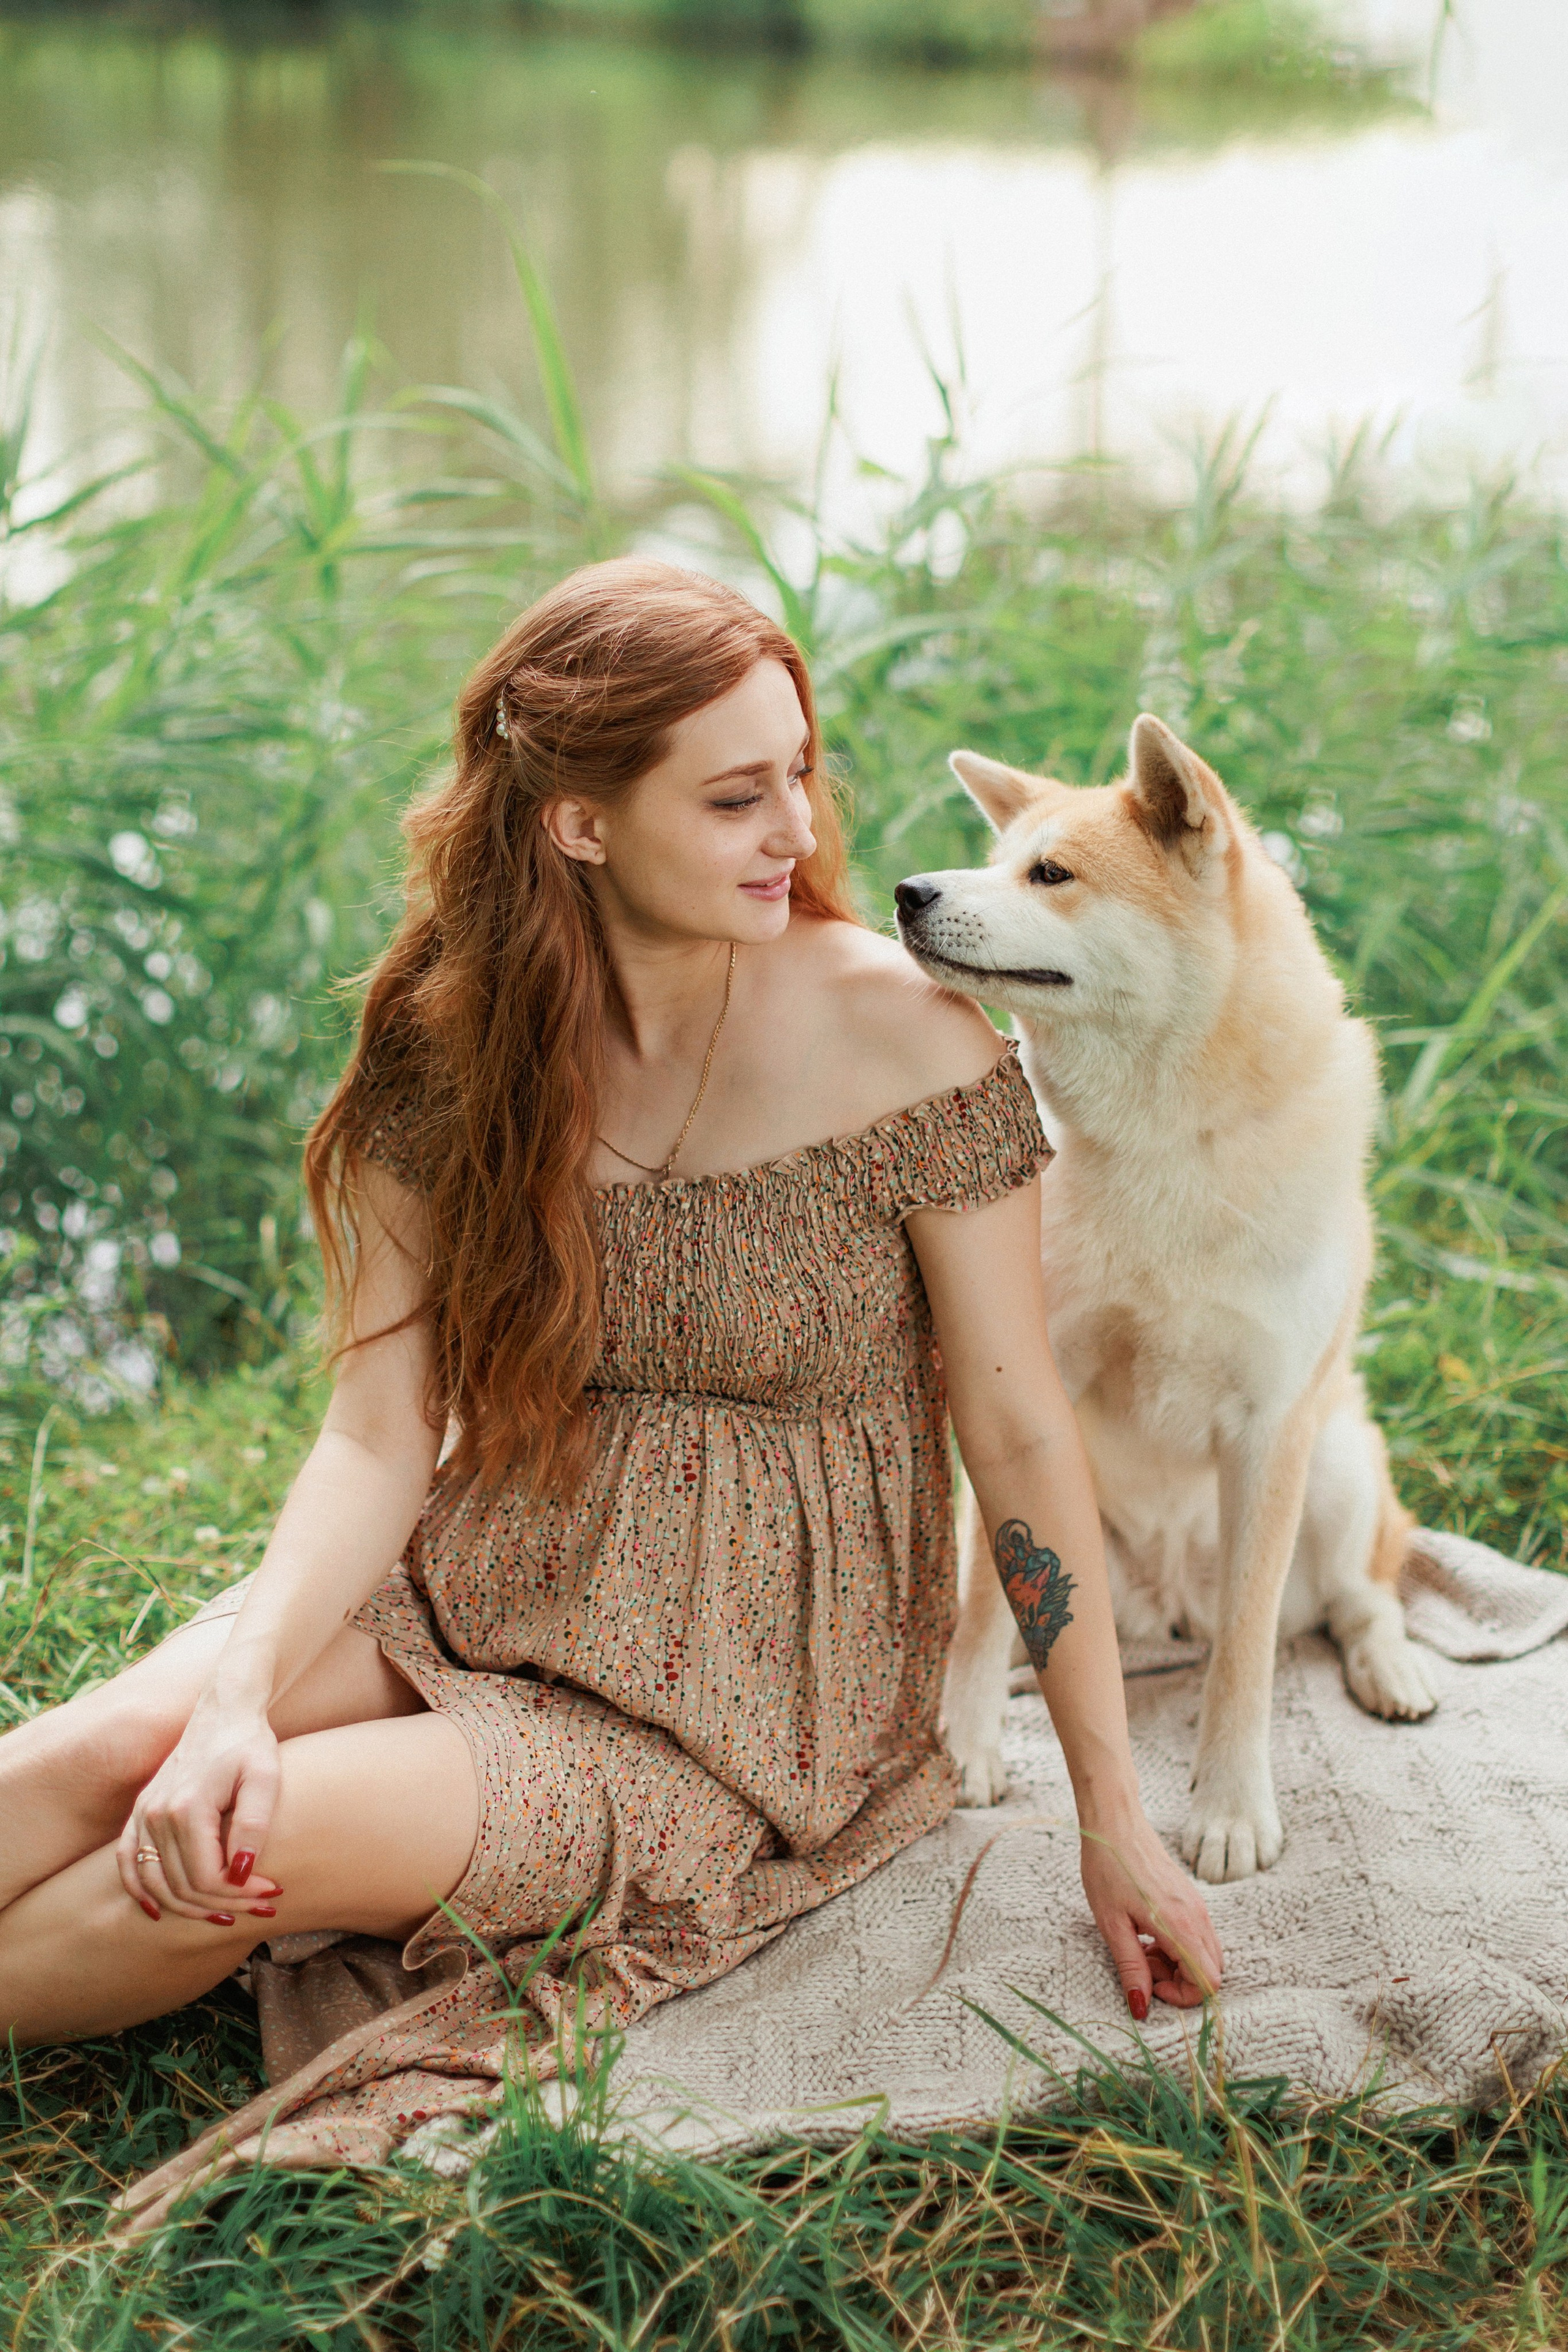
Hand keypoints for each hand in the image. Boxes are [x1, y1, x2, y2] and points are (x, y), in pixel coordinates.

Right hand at [115, 1688, 283, 1925]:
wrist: (223, 1711)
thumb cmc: (249, 1743)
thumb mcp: (265, 1779)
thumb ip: (253, 1826)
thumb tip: (241, 1874)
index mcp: (187, 1808)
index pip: (208, 1877)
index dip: (242, 1894)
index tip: (273, 1892)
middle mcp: (157, 1815)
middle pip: (183, 1886)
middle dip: (224, 1904)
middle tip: (261, 1907)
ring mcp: (143, 1814)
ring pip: (156, 1883)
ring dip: (188, 1908)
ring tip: (226, 1914)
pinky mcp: (139, 1811)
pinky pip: (127, 1862)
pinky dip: (138, 1890)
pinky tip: (156, 1911)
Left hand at [1079, 1807, 1222, 2018]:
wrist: (1115, 1824)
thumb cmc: (1107, 1870)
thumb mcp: (1111, 1924)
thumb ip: (1131, 1967)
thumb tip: (1141, 2007)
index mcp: (1180, 1926)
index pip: (1208, 1983)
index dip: (1182, 1996)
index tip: (1151, 1985)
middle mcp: (1197, 1917)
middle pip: (1212, 1972)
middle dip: (1181, 1982)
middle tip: (1144, 1967)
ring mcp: (1197, 1907)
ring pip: (1205, 1955)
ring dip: (1178, 1965)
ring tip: (1142, 1949)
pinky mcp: (1191, 1899)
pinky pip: (1198, 1937)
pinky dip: (1178, 1947)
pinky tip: (1148, 1934)